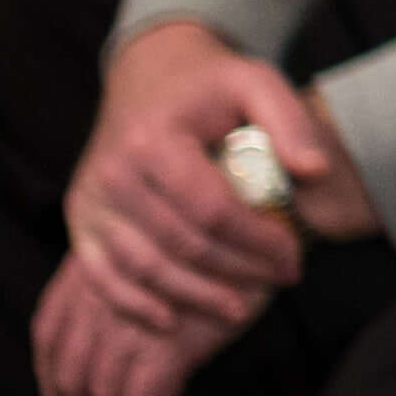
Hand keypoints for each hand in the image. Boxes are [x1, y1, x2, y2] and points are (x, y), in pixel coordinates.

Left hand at [28, 237, 234, 395]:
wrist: (255, 224)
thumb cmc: (212, 231)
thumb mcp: (152, 239)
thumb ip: (124, 269)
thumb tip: (121, 313)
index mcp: (89, 272)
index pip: (48, 331)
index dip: (49, 372)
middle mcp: (98, 301)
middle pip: (71, 372)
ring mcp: (129, 326)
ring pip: (102, 394)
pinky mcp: (167, 348)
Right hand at [68, 20, 323, 335]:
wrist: (149, 75)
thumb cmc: (209, 84)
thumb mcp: (256, 82)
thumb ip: (290, 122)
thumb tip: (315, 172)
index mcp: (154, 140)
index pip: (211, 210)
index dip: (257, 241)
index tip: (295, 255)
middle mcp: (113, 173)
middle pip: (180, 245)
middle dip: (237, 273)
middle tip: (280, 281)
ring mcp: (90, 200)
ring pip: (143, 268)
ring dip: (194, 297)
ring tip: (240, 309)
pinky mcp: (80, 220)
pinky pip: (101, 276)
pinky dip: (134, 304)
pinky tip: (171, 320)